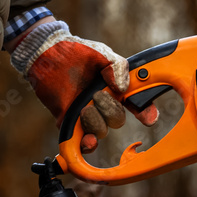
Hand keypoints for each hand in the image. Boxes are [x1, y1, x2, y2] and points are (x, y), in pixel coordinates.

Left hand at [9, 20, 157, 152]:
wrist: (49, 55)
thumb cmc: (78, 52)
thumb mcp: (103, 54)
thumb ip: (118, 67)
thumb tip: (122, 88)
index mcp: (117, 89)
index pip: (138, 105)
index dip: (146, 113)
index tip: (147, 118)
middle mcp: (105, 104)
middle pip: (118, 120)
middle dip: (110, 110)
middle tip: (97, 95)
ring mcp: (88, 115)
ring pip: (101, 131)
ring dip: (95, 121)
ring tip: (84, 107)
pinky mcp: (71, 122)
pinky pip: (83, 142)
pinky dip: (87, 144)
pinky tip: (87, 139)